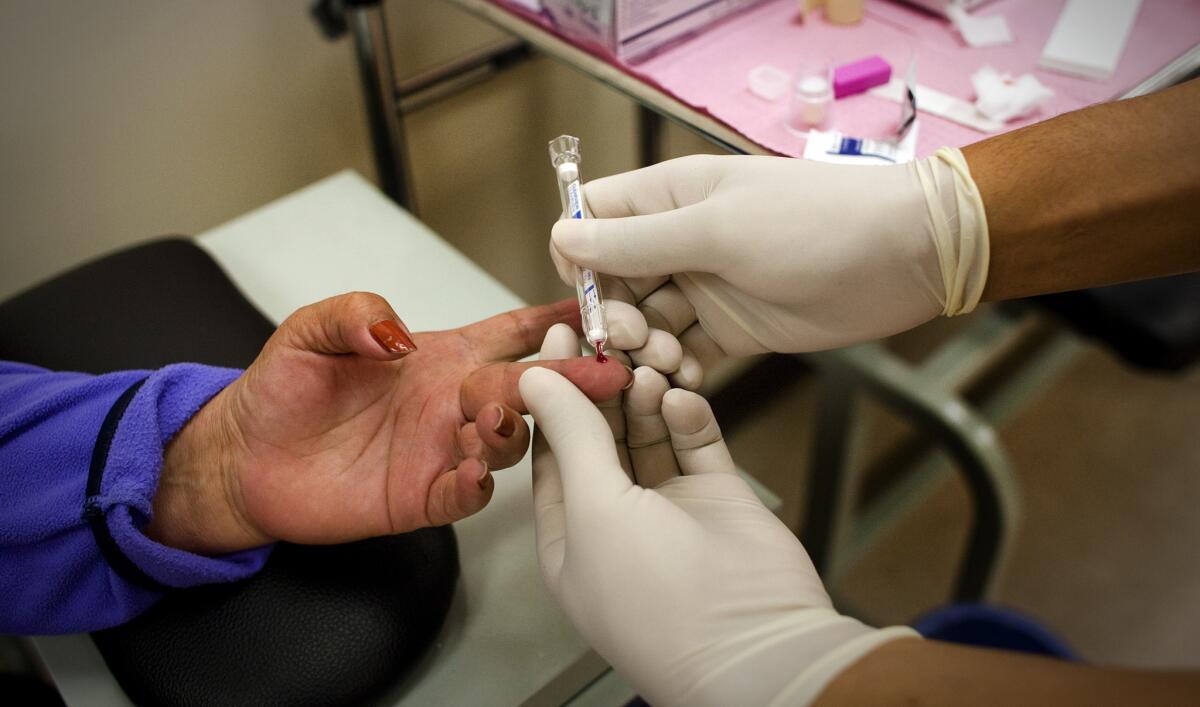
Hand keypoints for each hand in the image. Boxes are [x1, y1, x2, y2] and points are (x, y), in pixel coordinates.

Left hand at [149, 292, 669, 553]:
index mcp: (441, 358)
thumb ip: (353, 314)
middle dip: (569, 381)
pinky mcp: (421, 497)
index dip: (553, 320)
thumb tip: (398, 334)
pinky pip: (465, 495)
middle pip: (528, 389)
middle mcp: (453, 403)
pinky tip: (470, 472)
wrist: (245, 457)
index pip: (511, 333)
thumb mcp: (310, 330)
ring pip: (507, 443)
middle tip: (600, 375)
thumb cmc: (283, 389)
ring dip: (514, 430)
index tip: (595, 308)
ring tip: (494, 418)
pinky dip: (476, 486)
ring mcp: (441, 451)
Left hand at [522, 328, 915, 706]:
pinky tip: (682, 396)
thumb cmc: (655, 596)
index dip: (554, 394)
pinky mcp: (717, 497)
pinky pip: (696, 443)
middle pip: (600, 437)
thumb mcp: (595, 507)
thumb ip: (572, 435)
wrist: (755, 642)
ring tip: (646, 365)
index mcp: (570, 536)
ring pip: (648, 434)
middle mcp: (616, 521)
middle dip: (602, 387)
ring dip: (644, 398)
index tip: (558, 337)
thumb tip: (535, 378)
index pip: (553, 450)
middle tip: (605, 333)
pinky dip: (688, 416)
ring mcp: (669, 509)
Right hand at [551, 150, 988, 356]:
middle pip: (613, 279)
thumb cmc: (812, 224)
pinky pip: (685, 350)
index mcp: (669, 198)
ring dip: (645, 346)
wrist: (902, 256)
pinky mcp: (733, 327)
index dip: (578, 255)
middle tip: (637, 340)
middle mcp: (680, 240)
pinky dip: (678, 368)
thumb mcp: (716, 229)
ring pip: (646, 320)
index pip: (593, 218)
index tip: (587, 293)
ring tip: (668, 361)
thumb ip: (637, 240)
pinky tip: (685, 381)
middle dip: (613, 314)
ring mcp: (706, 286)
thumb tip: (562, 238)